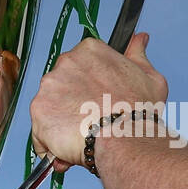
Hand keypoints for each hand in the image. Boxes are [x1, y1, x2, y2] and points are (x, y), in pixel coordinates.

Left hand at [28, 31, 167, 171]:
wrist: (124, 138)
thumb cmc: (138, 111)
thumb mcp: (148, 76)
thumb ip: (138, 54)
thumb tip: (140, 39)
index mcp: (90, 50)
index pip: (80, 66)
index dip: (87, 88)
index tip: (96, 101)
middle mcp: (66, 61)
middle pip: (62, 86)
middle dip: (72, 104)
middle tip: (91, 121)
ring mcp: (49, 85)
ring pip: (50, 108)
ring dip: (62, 124)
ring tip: (83, 137)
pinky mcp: (38, 109)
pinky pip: (40, 131)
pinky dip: (51, 143)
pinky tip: (70, 149)